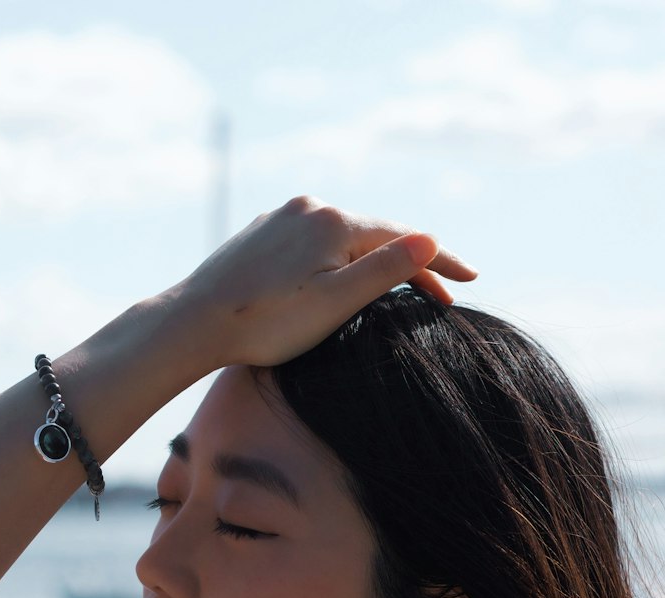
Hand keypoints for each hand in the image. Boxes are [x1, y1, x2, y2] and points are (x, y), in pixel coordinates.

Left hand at [168, 193, 478, 370]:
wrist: (194, 322)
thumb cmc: (267, 323)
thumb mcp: (337, 302)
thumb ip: (386, 270)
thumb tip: (431, 239)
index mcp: (335, 220)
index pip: (404, 239)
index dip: (440, 261)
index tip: (471, 279)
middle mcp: (310, 207)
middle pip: (374, 235)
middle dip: (409, 263)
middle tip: (442, 294)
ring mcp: (281, 218)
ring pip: (343, 238)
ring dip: (373, 261)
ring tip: (398, 288)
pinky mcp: (260, 234)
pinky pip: (313, 243)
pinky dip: (338, 260)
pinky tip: (340, 276)